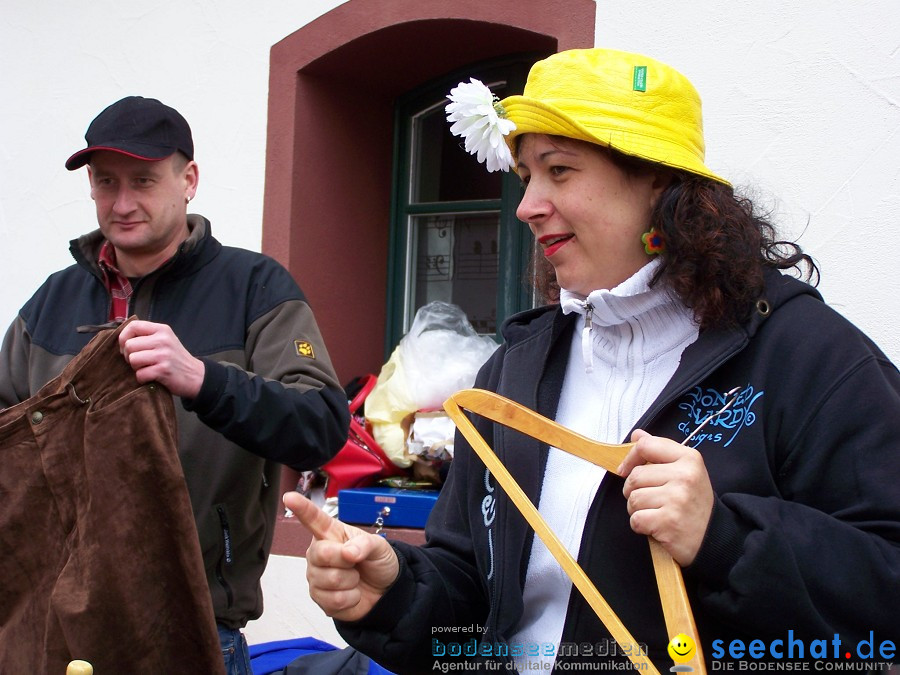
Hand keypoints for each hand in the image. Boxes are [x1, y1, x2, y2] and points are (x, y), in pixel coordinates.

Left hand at [118, 320, 204, 397]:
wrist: (196, 375)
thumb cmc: (176, 359)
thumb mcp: (166, 340)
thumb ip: (148, 336)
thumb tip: (123, 338)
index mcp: (162, 330)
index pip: (133, 326)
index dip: (123, 337)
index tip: (126, 347)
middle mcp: (163, 340)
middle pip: (129, 345)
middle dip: (129, 356)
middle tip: (140, 362)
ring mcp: (164, 355)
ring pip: (132, 359)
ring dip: (136, 368)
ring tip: (147, 368)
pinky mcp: (163, 370)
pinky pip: (140, 374)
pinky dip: (142, 379)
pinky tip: (152, 377)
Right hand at [284, 492, 399, 621]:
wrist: (384, 590)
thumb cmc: (377, 561)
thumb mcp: (379, 546)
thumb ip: (365, 544)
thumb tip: (348, 552)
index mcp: (331, 534)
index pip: (314, 519)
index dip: (302, 508)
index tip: (289, 497)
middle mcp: (318, 553)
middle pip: (321, 554)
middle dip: (345, 560)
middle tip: (356, 561)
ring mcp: (316, 576)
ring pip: (329, 580)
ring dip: (351, 582)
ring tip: (354, 578)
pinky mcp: (319, 598)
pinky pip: (332, 600)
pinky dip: (350, 599)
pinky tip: (351, 593)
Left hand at [617, 429, 713, 564]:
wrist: (713, 537)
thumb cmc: (693, 502)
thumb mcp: (685, 471)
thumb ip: (659, 451)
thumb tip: (637, 435)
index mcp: (689, 458)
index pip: (646, 445)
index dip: (631, 458)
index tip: (626, 470)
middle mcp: (684, 476)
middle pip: (635, 476)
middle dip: (634, 490)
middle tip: (650, 500)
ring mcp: (677, 499)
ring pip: (633, 498)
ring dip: (637, 509)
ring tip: (655, 512)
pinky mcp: (668, 522)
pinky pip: (636, 519)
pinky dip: (640, 525)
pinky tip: (655, 526)